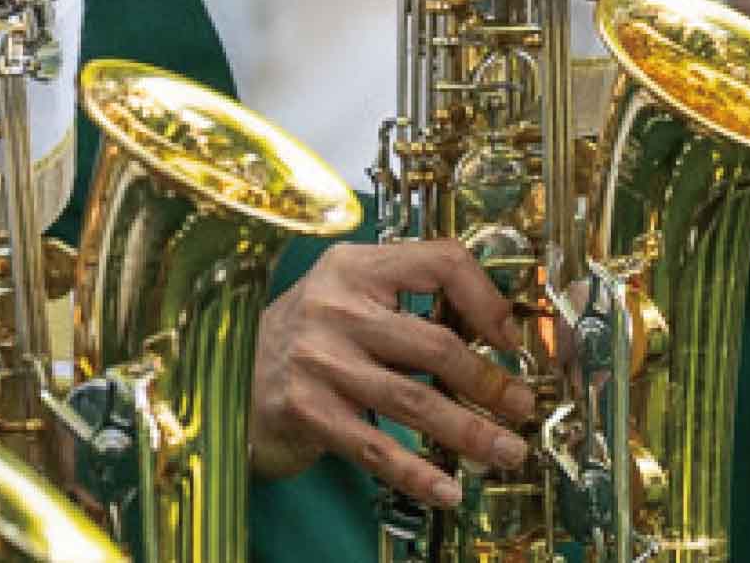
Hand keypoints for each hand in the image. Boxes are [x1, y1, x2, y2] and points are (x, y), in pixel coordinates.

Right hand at [251, 241, 541, 504]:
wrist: (226, 372)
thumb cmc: (305, 335)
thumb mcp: (349, 295)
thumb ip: (407, 302)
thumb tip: (494, 333)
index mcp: (356, 265)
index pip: (439, 261)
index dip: (486, 299)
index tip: (510, 338)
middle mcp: (336, 306)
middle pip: (435, 343)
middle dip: (490, 382)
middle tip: (523, 406)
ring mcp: (319, 360)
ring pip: (413, 401)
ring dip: (469, 431)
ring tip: (505, 450)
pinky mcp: (308, 411)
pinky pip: (376, 447)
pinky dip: (417, 472)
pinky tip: (447, 488)